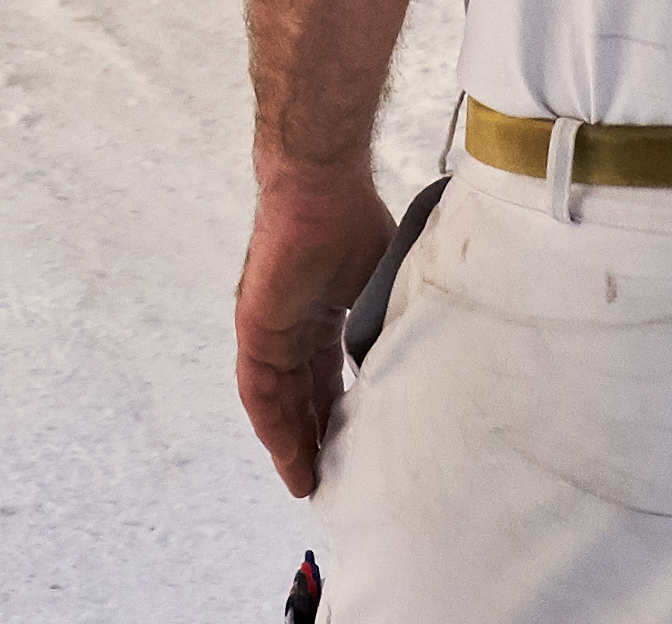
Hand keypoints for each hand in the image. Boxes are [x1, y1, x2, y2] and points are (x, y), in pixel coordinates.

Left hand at [236, 169, 395, 498]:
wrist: (321, 186)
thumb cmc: (354, 220)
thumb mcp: (382, 286)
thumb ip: (388, 323)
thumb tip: (417, 364)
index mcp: (321, 315)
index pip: (326, 379)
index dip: (337, 417)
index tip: (353, 452)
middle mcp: (292, 328)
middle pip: (301, 398)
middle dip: (313, 442)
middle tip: (329, 484)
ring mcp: (270, 329)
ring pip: (277, 402)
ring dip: (290, 444)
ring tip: (306, 484)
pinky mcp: (254, 328)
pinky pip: (259, 388)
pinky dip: (272, 424)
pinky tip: (287, 455)